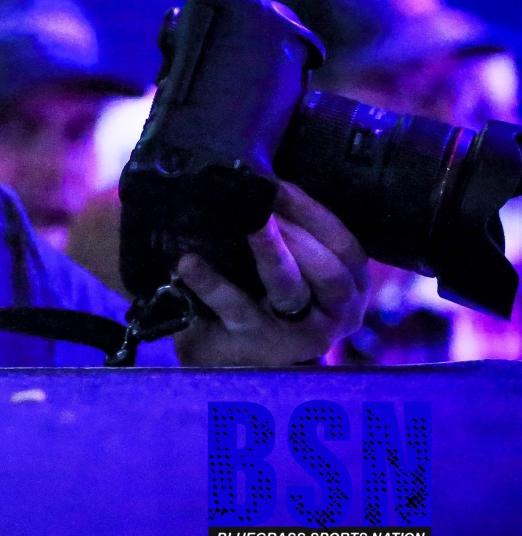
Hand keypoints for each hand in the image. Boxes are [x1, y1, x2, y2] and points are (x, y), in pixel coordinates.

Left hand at [173, 182, 369, 365]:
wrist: (226, 356)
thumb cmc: (262, 298)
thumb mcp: (294, 271)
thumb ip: (293, 234)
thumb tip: (260, 179)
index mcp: (349, 291)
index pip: (347, 250)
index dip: (315, 214)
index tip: (279, 185)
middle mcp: (332, 318)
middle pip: (327, 272)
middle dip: (296, 233)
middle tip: (264, 204)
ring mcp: (291, 336)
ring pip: (288, 290)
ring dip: (270, 252)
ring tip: (247, 224)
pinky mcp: (248, 344)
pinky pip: (233, 308)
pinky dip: (211, 282)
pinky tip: (187, 262)